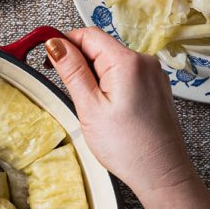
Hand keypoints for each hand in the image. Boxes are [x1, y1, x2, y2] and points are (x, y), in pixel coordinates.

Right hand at [45, 28, 196, 205]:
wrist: (162, 173)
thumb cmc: (129, 147)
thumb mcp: (89, 107)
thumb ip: (72, 71)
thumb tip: (55, 44)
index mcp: (127, 62)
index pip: (88, 34)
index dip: (64, 42)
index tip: (47, 57)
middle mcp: (145, 62)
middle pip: (101, 47)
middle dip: (79, 62)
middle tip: (69, 90)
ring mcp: (153, 74)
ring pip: (113, 62)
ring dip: (95, 76)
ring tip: (92, 107)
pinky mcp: (156, 88)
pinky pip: (126, 75)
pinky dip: (111, 85)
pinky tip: (109, 110)